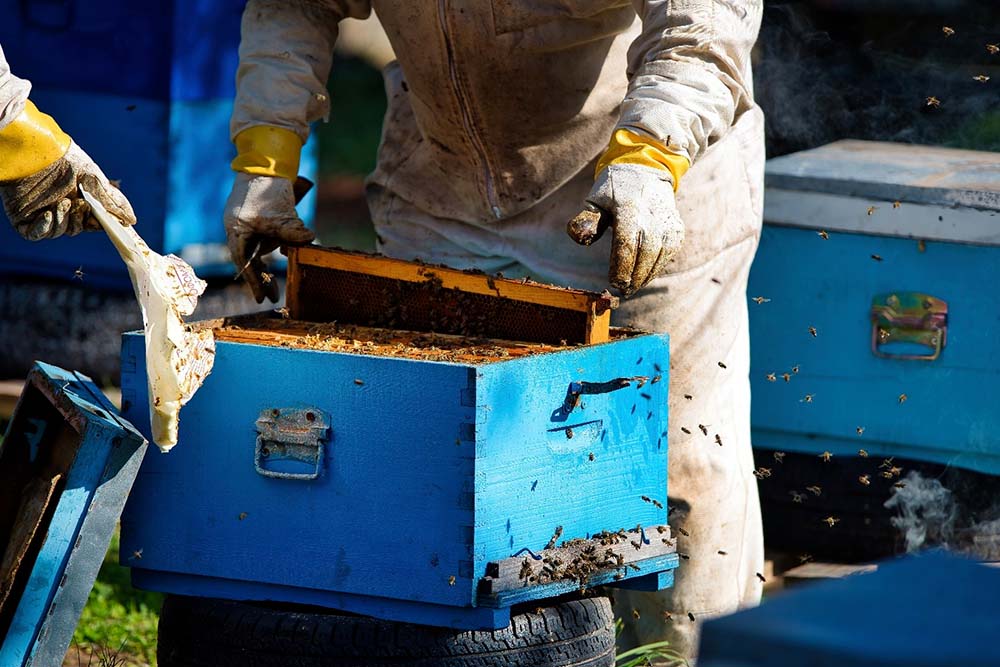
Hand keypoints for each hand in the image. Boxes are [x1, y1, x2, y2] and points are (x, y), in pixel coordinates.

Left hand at [0, 141, 135, 239]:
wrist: (35, 152)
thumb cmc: (66, 161)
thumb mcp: (96, 180)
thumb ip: (114, 202)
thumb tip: (132, 221)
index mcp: (78, 198)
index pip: (92, 221)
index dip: (98, 223)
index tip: (104, 221)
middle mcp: (61, 206)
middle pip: (78, 228)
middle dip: (80, 219)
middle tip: (79, 203)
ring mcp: (42, 213)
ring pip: (61, 231)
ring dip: (64, 220)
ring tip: (62, 202)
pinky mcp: (25, 218)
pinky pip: (38, 234)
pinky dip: (45, 227)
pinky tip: (48, 214)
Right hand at [224, 173, 314, 302]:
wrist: (266, 161)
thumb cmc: (266, 188)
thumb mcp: (279, 214)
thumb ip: (292, 230)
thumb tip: (309, 239)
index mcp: (237, 230)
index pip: (244, 262)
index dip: (253, 281)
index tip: (260, 299)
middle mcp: (241, 229)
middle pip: (251, 259)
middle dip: (262, 278)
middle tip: (273, 296)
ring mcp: (251, 224)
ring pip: (260, 250)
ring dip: (270, 264)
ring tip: (279, 281)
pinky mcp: (262, 218)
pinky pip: (268, 238)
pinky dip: (278, 246)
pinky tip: (287, 252)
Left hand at [567, 163, 683, 296]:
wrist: (646, 172)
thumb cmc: (614, 190)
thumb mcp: (595, 199)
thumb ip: (586, 220)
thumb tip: (579, 237)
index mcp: (629, 208)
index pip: (627, 244)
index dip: (621, 267)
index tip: (614, 283)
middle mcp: (652, 215)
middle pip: (645, 254)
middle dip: (634, 276)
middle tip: (623, 290)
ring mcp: (667, 222)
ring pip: (659, 256)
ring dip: (646, 276)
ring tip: (633, 287)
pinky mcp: (676, 228)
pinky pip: (668, 254)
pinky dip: (657, 268)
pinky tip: (644, 276)